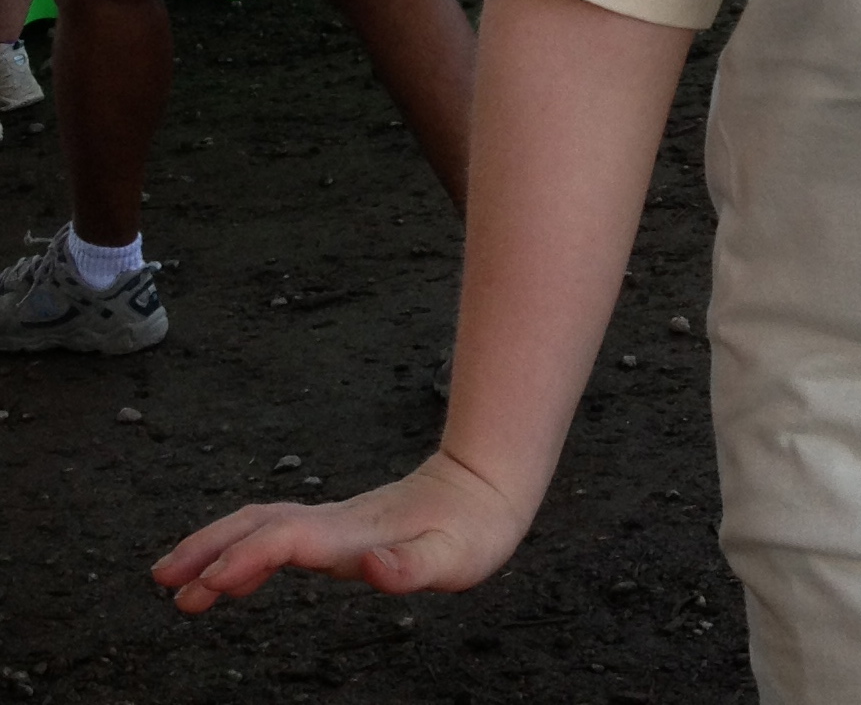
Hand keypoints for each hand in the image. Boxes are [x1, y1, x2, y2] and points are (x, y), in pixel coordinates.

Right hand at [152, 449, 528, 611]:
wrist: (486, 487)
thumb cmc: (472, 531)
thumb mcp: (454, 558)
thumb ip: (411, 566)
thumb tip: (372, 567)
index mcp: (354, 533)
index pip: (288, 539)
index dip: (247, 558)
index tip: (209, 584)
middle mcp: (335, 524)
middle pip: (259, 525)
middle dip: (208, 549)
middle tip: (163, 581)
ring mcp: (333, 524)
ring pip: (261, 526)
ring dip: (215, 548)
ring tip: (173, 583)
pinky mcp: (336, 529)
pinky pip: (276, 534)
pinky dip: (241, 549)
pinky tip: (226, 575)